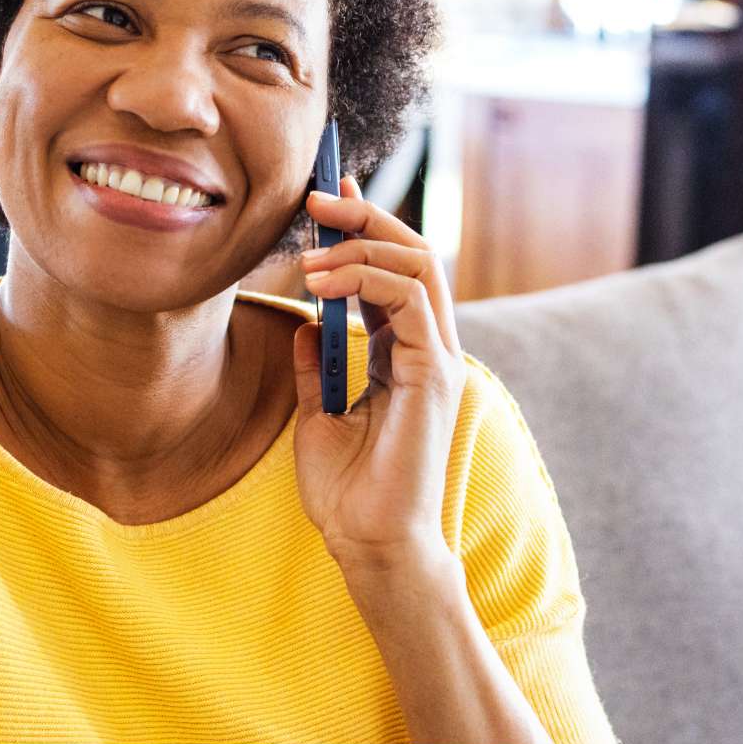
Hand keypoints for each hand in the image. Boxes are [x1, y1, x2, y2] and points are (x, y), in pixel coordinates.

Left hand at [291, 176, 467, 571]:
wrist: (370, 545)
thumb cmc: (350, 494)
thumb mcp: (316, 415)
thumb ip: (316, 367)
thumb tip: (303, 325)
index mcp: (407, 354)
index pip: (394, 272)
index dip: (364, 228)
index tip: (325, 198)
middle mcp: (431, 349)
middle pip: (414, 254)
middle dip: (366, 218)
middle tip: (317, 199)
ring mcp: (439, 360)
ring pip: (419, 267)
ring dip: (362, 246)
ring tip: (311, 253)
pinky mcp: (436, 376)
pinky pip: (413, 303)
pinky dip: (368, 282)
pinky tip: (323, 286)